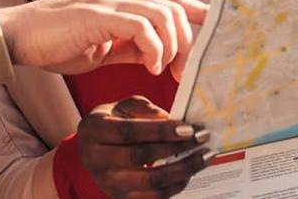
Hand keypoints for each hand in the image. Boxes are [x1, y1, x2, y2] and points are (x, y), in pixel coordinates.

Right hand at [0, 0, 205, 76]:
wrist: (16, 37)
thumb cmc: (54, 43)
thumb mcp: (102, 47)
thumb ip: (130, 46)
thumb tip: (158, 57)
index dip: (198, 15)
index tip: (214, 40)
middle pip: (175, 5)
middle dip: (191, 39)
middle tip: (188, 72)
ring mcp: (108, 1)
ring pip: (164, 13)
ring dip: (175, 45)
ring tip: (169, 71)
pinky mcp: (97, 14)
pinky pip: (141, 25)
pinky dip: (154, 47)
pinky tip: (151, 67)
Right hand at [78, 96, 213, 197]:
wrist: (93, 148)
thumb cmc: (113, 122)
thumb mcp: (123, 107)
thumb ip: (144, 109)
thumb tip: (170, 119)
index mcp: (93, 130)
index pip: (129, 132)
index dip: (160, 131)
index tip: (188, 128)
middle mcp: (95, 159)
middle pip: (140, 157)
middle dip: (177, 149)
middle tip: (202, 139)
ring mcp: (108, 183)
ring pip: (150, 182)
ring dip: (183, 170)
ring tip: (204, 157)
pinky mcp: (121, 198)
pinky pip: (154, 198)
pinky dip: (176, 186)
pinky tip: (189, 172)